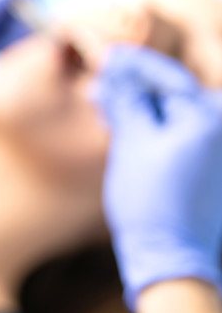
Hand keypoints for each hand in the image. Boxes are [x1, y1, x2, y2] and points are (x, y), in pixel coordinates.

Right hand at [94, 45, 221, 309]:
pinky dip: (146, 123)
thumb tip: (115, 65)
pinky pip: (171, 130)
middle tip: (102, 78)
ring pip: (167, 112)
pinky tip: (120, 120)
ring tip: (104, 100)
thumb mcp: (132, 142)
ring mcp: (212, 147)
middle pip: (169, 93)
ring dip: (136, 105)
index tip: (109, 55)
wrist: (168, 257)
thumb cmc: (150, 200)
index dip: (135, 64)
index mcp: (210, 121)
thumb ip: (126, 99)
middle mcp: (219, 130)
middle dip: (133, 85)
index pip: (169, 78)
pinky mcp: (201, 161)